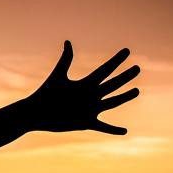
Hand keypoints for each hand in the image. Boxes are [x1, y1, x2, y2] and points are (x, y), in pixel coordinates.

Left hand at [22, 40, 140, 134]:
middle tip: (138, 68)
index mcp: (85, 84)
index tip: (127, 51)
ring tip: (137, 91)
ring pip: (112, 102)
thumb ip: (66, 60)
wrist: (35, 113)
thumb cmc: (44, 94)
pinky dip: (113, 130)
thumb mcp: (58, 76)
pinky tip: (124, 131)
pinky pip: (103, 127)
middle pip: (112, 85)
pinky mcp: (85, 122)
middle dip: (125, 77)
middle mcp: (90, 96)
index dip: (116, 60)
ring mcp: (90, 109)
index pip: (105, 70)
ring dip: (124, 97)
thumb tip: (68, 41)